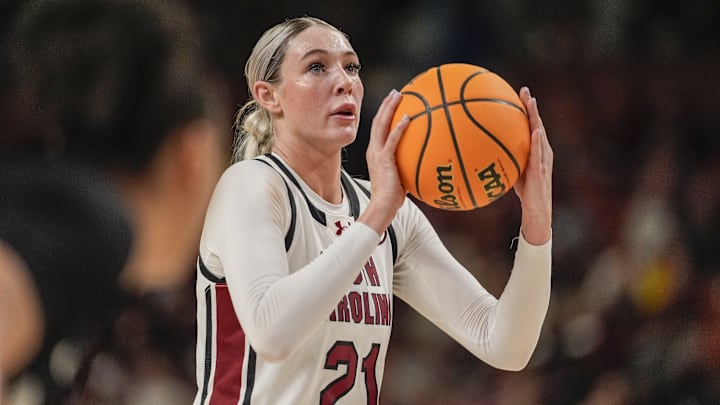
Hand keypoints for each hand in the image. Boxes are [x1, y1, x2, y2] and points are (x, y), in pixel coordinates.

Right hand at [359, 89, 410, 234]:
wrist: (383, 206)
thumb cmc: (393, 197)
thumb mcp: (402, 178)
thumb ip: (410, 167)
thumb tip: (426, 163)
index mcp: (376, 153)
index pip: (379, 129)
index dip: (385, 114)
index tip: (394, 103)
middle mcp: (374, 150)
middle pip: (378, 121)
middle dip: (387, 105)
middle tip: (396, 92)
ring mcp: (377, 154)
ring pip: (381, 125)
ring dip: (389, 109)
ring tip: (398, 95)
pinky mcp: (383, 159)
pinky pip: (392, 139)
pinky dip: (399, 127)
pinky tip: (409, 117)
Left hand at [514, 87, 552, 244]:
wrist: (536, 209)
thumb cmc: (524, 190)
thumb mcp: (511, 169)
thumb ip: (503, 157)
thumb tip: (481, 150)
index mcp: (536, 149)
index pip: (531, 124)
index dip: (527, 109)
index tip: (520, 92)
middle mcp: (542, 150)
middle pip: (537, 123)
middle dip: (531, 106)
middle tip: (524, 90)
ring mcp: (544, 159)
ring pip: (540, 133)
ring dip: (536, 118)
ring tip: (531, 102)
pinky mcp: (541, 169)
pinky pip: (539, 153)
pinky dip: (537, 140)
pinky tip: (535, 130)